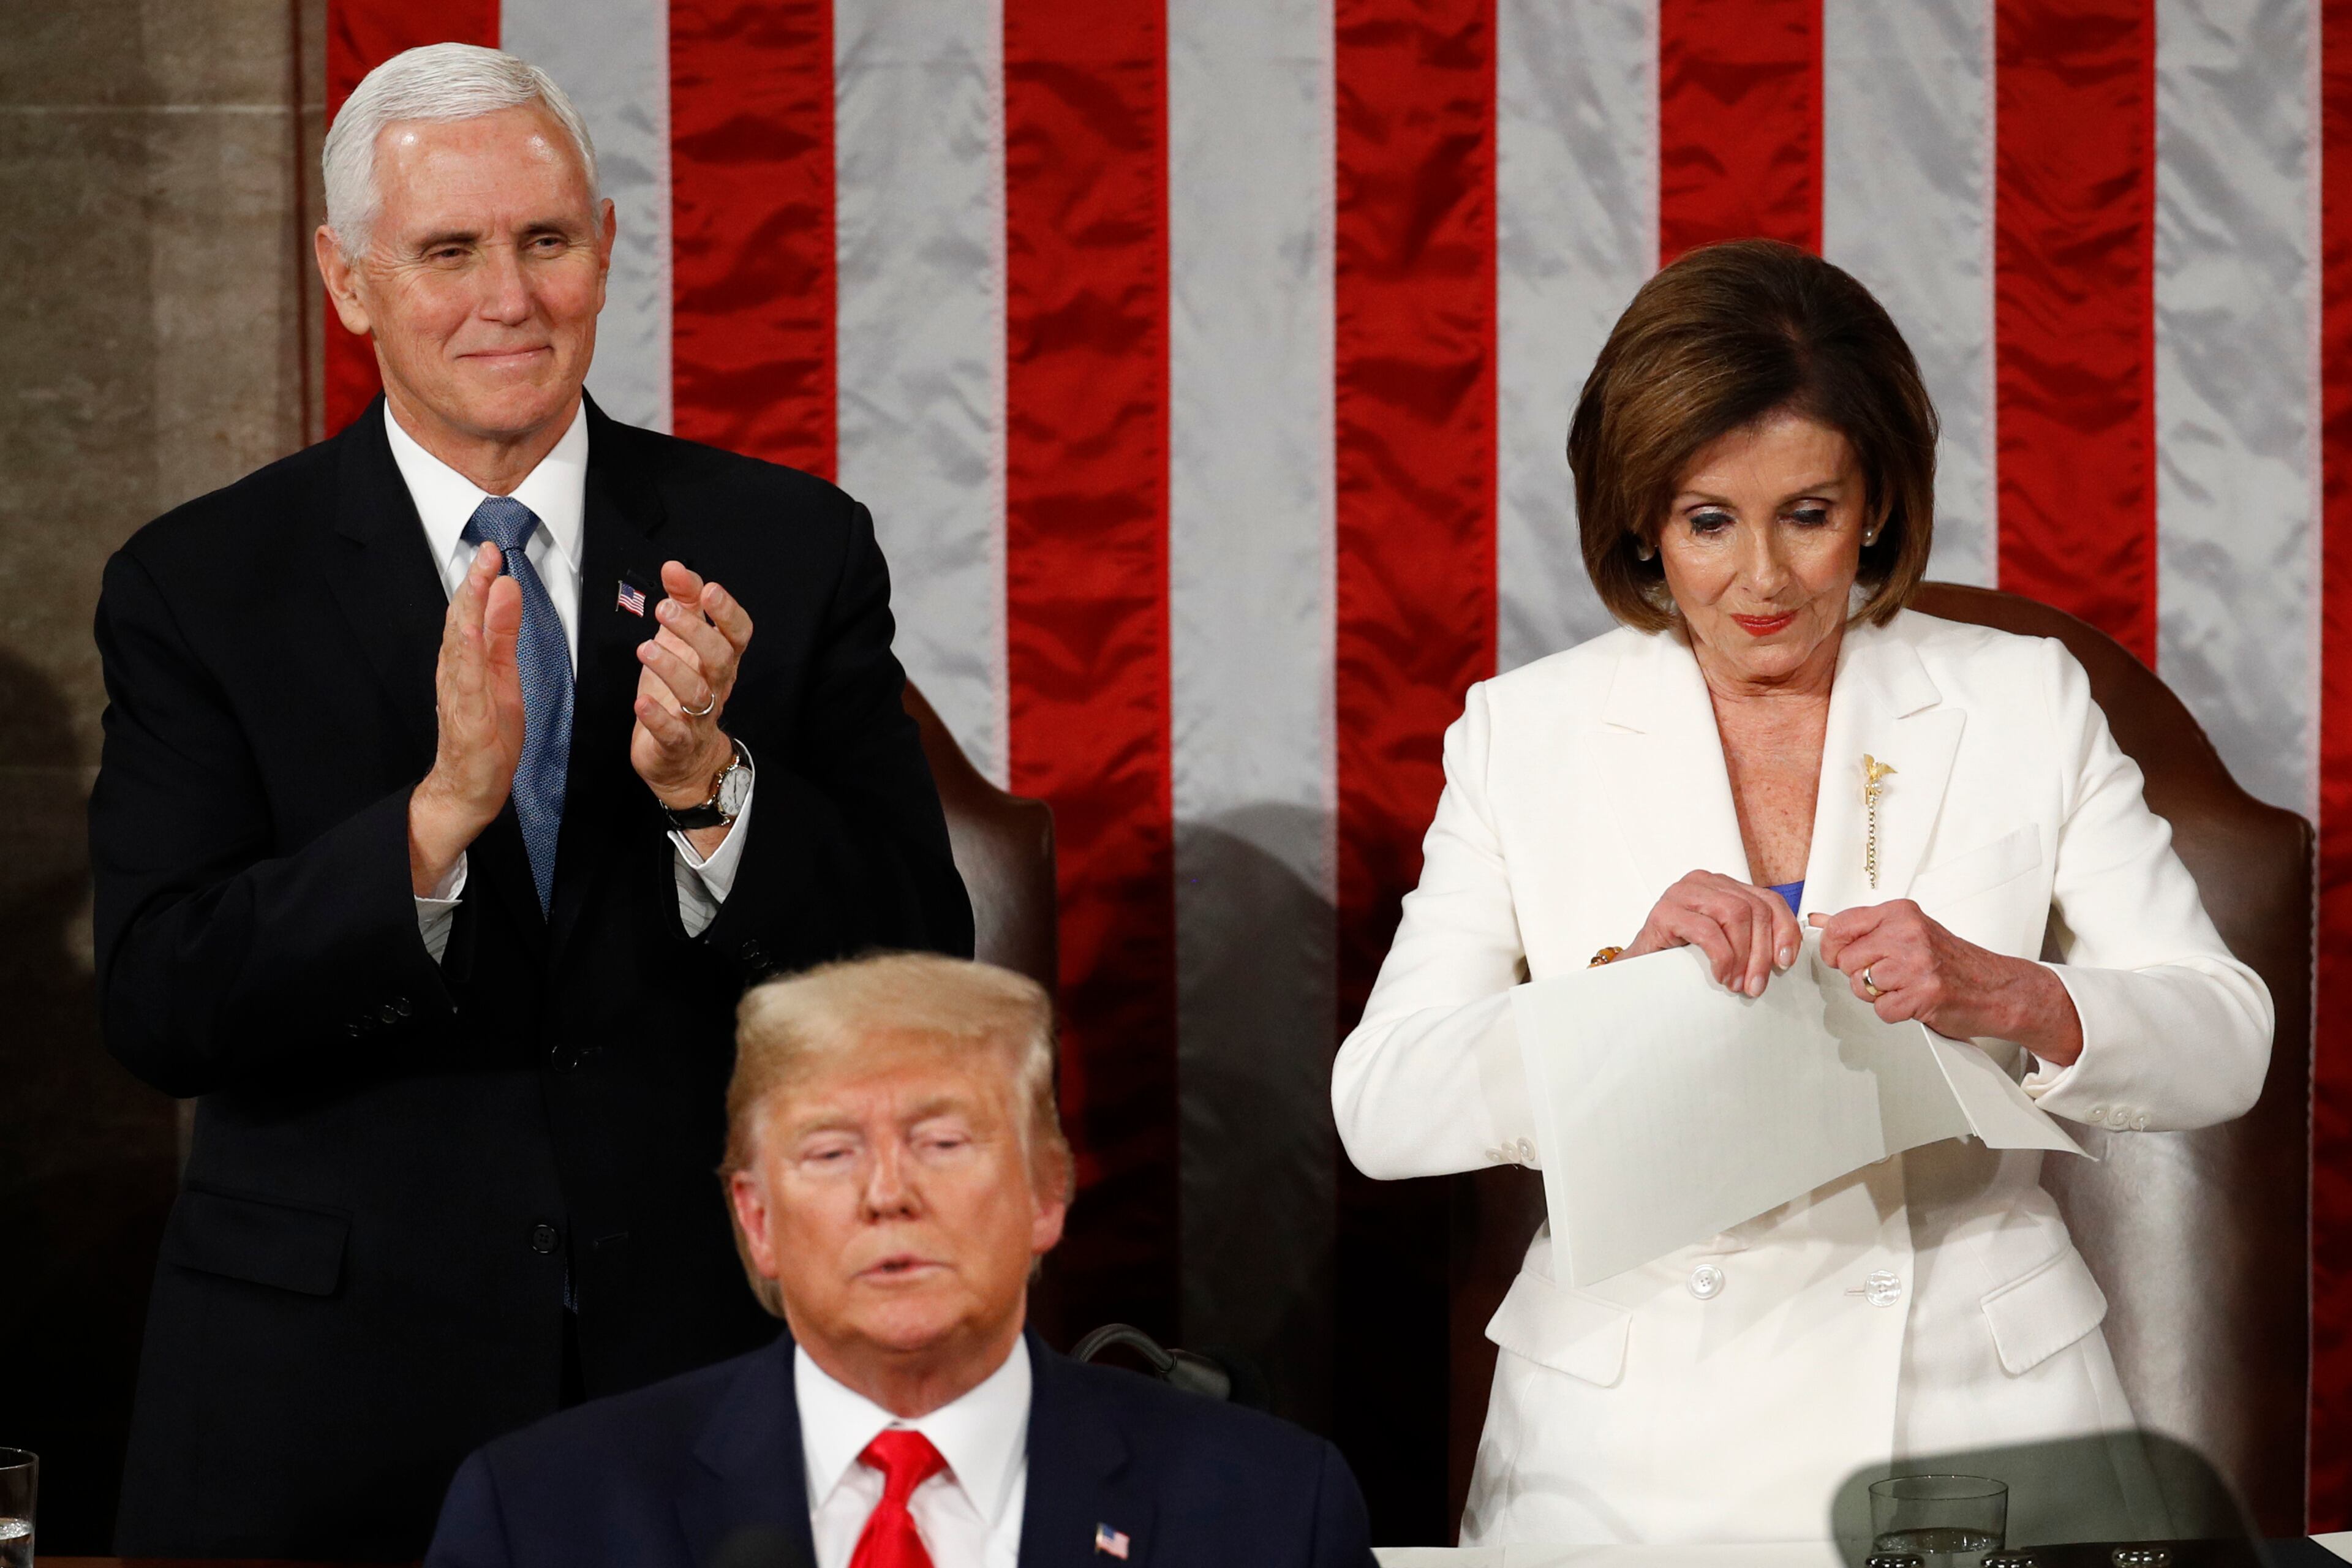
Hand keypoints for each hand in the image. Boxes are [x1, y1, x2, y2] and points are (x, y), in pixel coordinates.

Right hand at [409, 543, 525, 894]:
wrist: (468, 789)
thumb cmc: (486, 734)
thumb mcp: (504, 676)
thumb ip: (503, 635)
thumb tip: (504, 590)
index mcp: (466, 662)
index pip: (470, 614)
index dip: (479, 582)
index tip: (491, 552)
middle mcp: (455, 673)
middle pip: (461, 622)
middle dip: (472, 585)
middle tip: (486, 551)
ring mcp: (458, 696)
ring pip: (459, 646)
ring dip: (468, 610)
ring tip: (479, 577)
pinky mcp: (467, 720)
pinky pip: (465, 683)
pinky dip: (467, 656)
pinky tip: (471, 633)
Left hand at [631, 560, 753, 815]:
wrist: (682, 760)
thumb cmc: (679, 691)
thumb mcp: (680, 643)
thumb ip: (682, 604)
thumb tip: (675, 567)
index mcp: (720, 660)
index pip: (738, 634)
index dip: (727, 611)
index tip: (707, 589)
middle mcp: (715, 686)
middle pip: (720, 658)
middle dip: (696, 632)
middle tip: (666, 611)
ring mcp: (698, 716)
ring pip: (696, 693)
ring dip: (673, 669)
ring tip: (645, 648)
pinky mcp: (677, 743)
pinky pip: (673, 732)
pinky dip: (658, 718)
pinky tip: (641, 703)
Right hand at [1623, 870, 1802, 996]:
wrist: (1638, 972)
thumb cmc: (1682, 958)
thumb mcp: (1726, 944)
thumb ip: (1751, 937)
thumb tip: (1785, 955)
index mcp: (1723, 886)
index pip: (1768, 900)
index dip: (1784, 931)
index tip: (1785, 962)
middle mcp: (1704, 881)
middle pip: (1754, 909)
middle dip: (1762, 952)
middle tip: (1757, 985)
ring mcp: (1682, 892)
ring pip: (1735, 915)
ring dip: (1744, 956)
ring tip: (1738, 983)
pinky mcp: (1665, 911)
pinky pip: (1707, 930)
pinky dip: (1721, 957)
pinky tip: (1721, 976)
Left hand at [1809, 901, 2082, 1062]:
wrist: (1999, 989)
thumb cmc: (1953, 962)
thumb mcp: (1908, 931)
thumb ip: (1863, 927)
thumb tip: (1818, 920)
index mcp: (1900, 913)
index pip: (1839, 927)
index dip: (1833, 948)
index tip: (1842, 956)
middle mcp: (1907, 933)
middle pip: (1845, 961)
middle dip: (1859, 975)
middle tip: (1889, 976)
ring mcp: (1916, 963)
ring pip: (1859, 986)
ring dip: (1878, 995)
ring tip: (1904, 987)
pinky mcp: (1924, 993)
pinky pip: (1882, 1010)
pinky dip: (1894, 1012)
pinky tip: (1914, 1002)